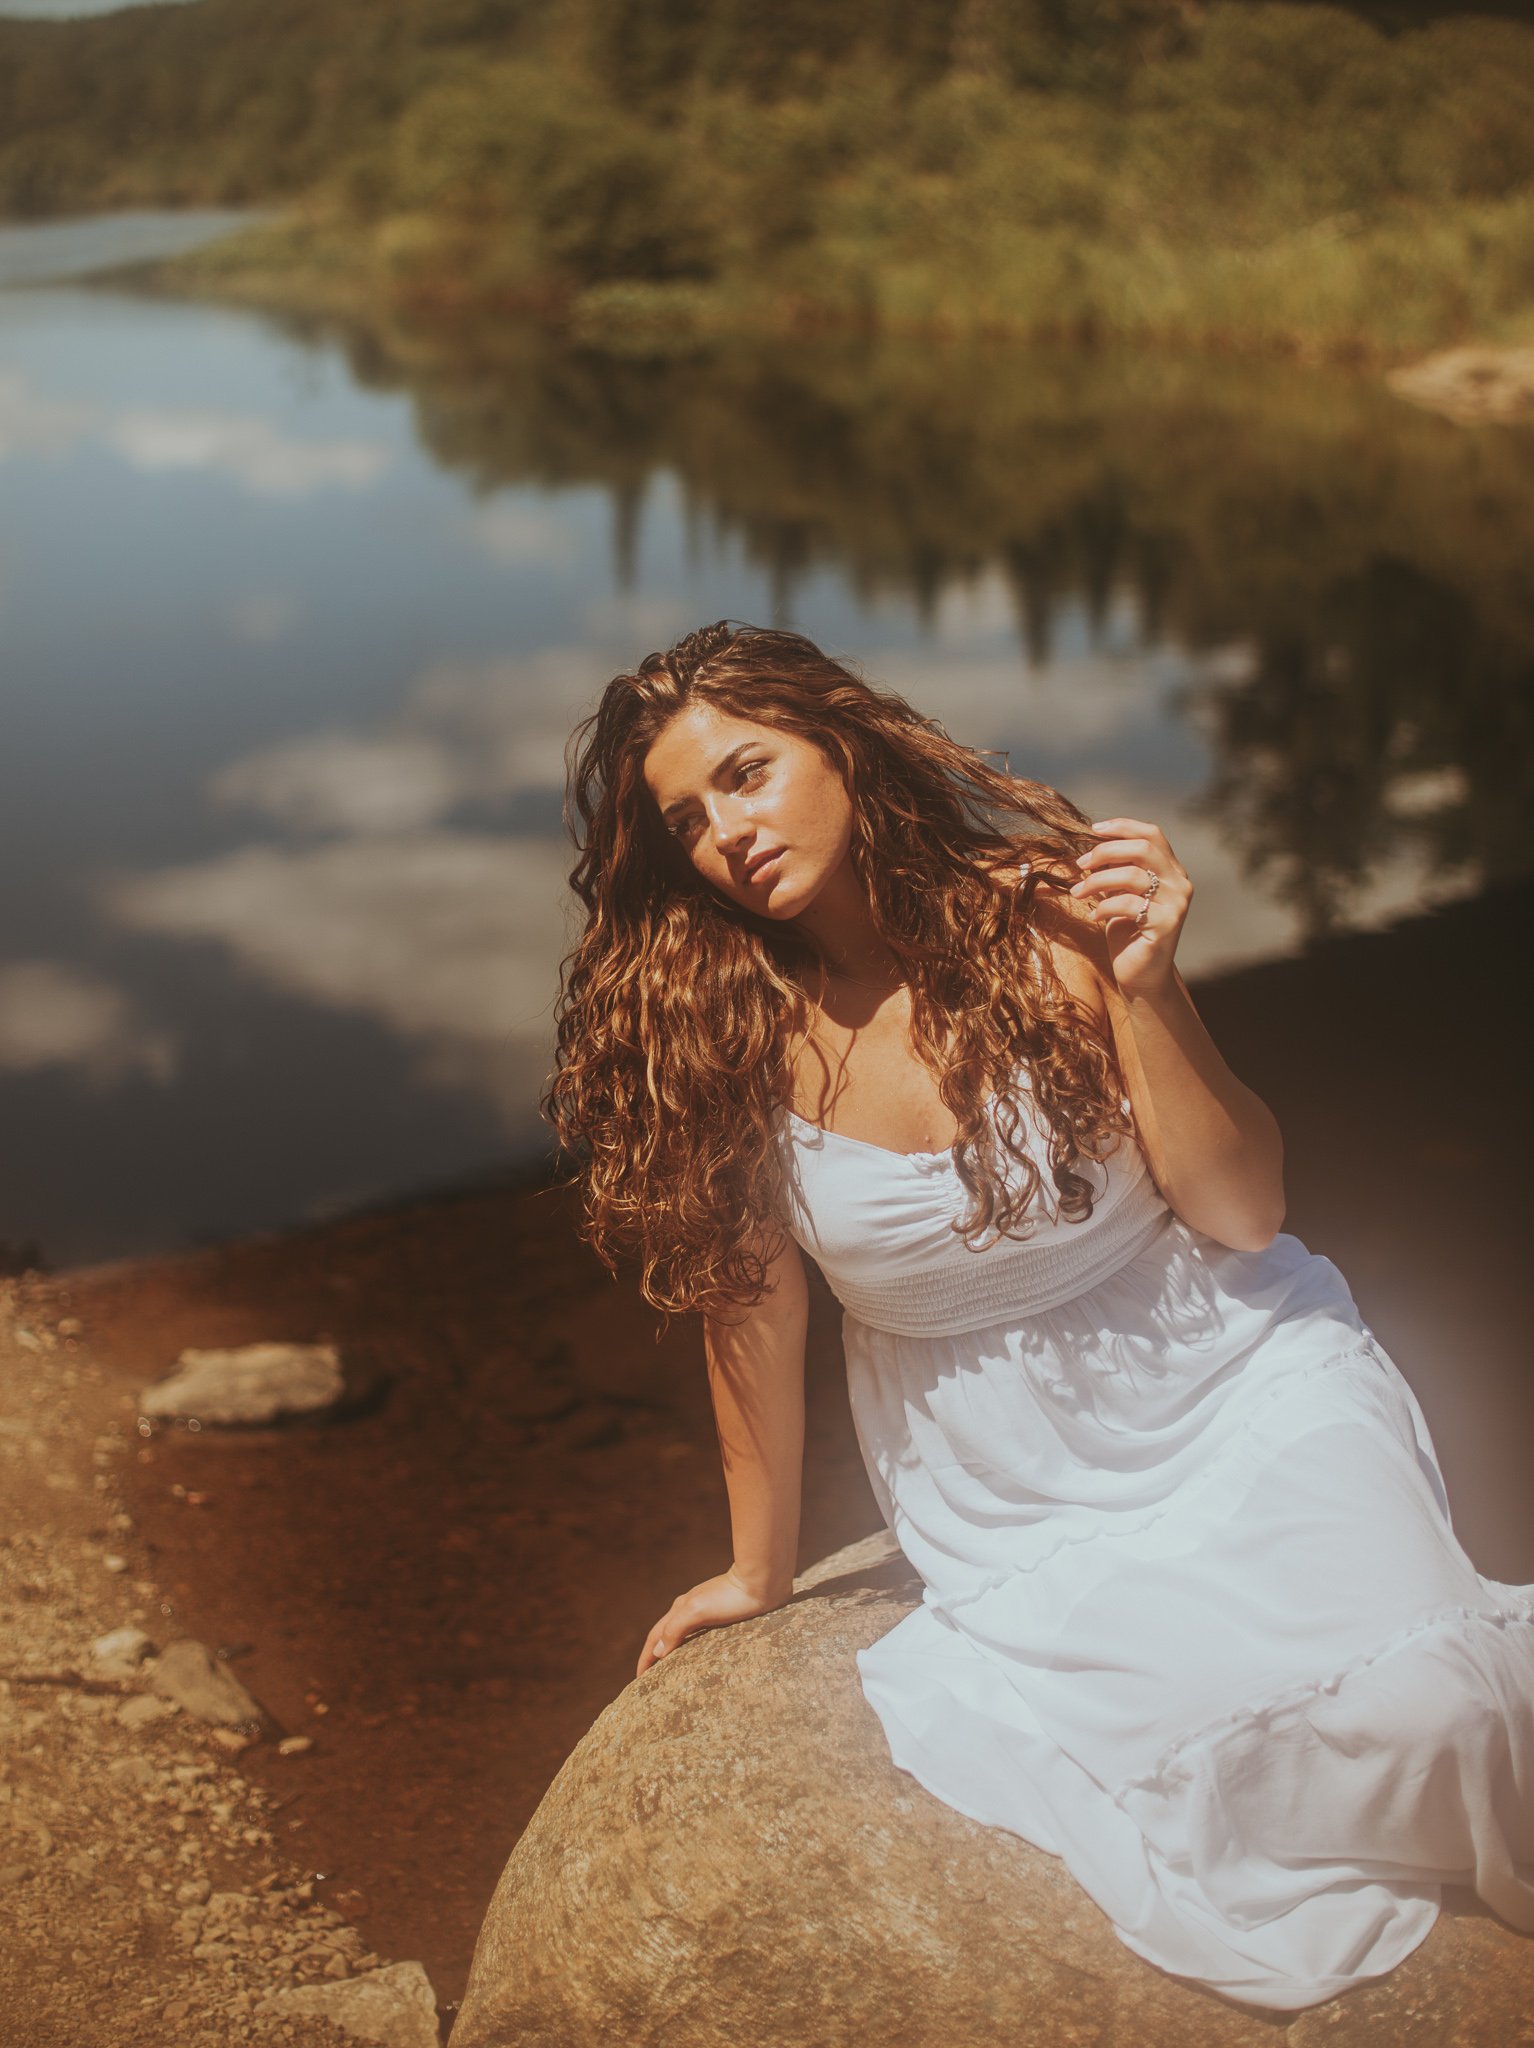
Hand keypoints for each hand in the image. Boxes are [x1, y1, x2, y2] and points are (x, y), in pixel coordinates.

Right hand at [635, 1567, 789, 1679]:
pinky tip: (700, 1657)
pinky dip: (692, 1648)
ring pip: (682, 1635)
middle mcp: (689, 1609)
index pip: (655, 1638)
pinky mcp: (724, 1615)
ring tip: (672, 1671)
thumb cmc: (731, 1597)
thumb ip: (675, 1629)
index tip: (638, 1680)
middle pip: (665, 1635)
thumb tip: (658, 1652)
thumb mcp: (698, 1611)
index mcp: (680, 1609)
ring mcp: (706, 1611)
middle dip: (655, 1656)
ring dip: (673, 1652)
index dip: (645, 1659)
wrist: (763, 1581)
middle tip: (651, 1679)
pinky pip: (700, 1635)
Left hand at [1068, 817, 1191, 998]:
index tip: (1093, 829)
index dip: (1123, 827)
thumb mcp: (1120, 893)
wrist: (1141, 975)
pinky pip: (1129, 905)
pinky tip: (1093, 916)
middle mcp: (1180, 883)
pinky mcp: (1167, 925)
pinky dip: (1104, 907)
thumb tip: (1091, 846)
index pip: (1152, 834)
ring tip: (1077, 893)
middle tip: (1080, 865)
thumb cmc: (1127, 931)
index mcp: (1171, 870)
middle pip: (1143, 849)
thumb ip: (1115, 869)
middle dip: (1105, 852)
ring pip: (1133, 876)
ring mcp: (1177, 904)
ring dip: (1097, 881)